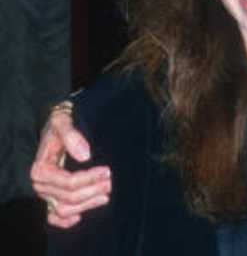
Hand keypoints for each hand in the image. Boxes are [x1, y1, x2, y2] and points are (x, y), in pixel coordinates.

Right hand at [28, 104, 110, 227]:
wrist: (54, 128)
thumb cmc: (58, 126)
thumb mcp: (62, 123)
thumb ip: (72, 136)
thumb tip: (85, 156)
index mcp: (41, 169)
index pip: (68, 182)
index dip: (89, 179)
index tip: (107, 171)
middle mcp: (40, 185)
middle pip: (69, 197)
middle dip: (92, 191)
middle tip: (110, 182)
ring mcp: (44, 193)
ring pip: (64, 209)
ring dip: (86, 205)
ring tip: (105, 195)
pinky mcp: (49, 197)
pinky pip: (52, 216)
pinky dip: (64, 221)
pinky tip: (80, 217)